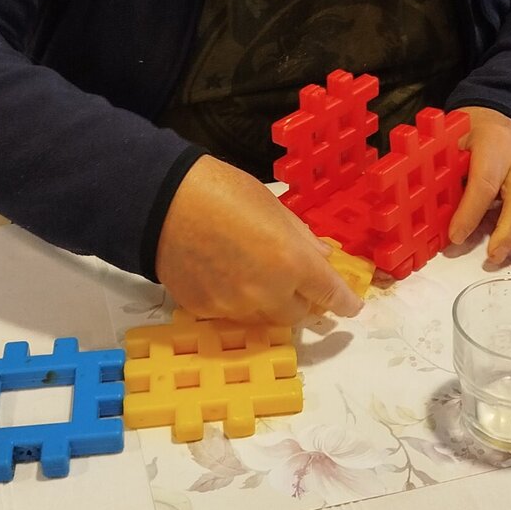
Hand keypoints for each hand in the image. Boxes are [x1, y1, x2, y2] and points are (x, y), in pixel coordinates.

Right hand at [155, 155, 363, 323]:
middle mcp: (266, 293)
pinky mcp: (205, 311)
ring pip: (264, 318)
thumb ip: (300, 236)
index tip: (351, 305)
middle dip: (303, 300)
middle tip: (297, 281)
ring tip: (256, 274)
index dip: (345, 302)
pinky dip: (238, 301)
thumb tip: (320, 256)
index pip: (329, 294)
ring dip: (271, 303)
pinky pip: (232, 314)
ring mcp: (233, 307)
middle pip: (297, 314)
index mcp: (291, 262)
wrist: (159, 201)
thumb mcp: (272, 205)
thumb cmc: (220, 191)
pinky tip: (227, 276)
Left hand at [447, 106, 510, 265]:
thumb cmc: (473, 136)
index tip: (456, 237)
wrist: (503, 116)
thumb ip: (447, 174)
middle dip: (508, 232)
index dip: (470, 213)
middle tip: (494, 256)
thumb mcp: (453, 143)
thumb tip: (433, 214)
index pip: (484, 183)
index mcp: (495, 146)